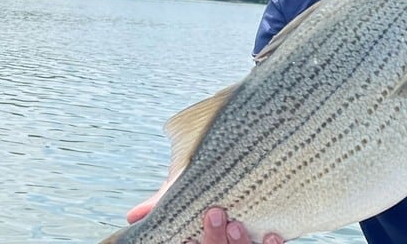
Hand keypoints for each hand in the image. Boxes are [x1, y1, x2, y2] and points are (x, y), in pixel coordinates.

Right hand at [128, 187, 283, 243]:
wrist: (238, 169)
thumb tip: (133, 216)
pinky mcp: (266, 242)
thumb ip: (161, 204)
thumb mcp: (184, 195)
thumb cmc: (206, 186)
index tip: (187, 237)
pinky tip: (273, 235)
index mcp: (198, 241)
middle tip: (216, 214)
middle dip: (215, 239)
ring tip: (237, 224)